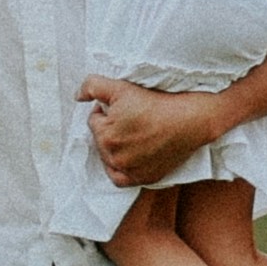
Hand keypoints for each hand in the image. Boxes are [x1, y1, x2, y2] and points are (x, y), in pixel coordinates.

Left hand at [80, 75, 226, 191]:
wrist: (189, 120)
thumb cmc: (157, 103)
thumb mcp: (121, 87)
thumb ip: (92, 87)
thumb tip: (77, 96)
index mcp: (105, 136)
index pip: (95, 121)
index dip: (107, 111)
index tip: (124, 107)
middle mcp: (115, 157)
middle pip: (101, 140)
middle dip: (110, 128)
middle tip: (131, 119)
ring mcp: (130, 170)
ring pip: (109, 158)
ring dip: (115, 146)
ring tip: (133, 133)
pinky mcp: (144, 178)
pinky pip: (120, 179)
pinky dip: (120, 169)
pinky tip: (127, 156)